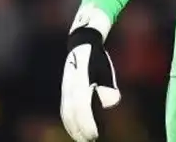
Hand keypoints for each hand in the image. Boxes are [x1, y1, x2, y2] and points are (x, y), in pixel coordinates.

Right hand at [60, 5, 120, 141]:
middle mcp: (69, 87)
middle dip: (80, 130)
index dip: (86, 124)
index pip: (81, 108)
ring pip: (65, 113)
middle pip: (71, 114)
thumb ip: (108, 86)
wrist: (81, 44)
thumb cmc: (97, 58)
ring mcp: (65, 89)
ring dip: (73, 128)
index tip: (94, 135)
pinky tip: (75, 130)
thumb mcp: (105, 68)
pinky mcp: (64, 92)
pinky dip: (68, 122)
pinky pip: (64, 110)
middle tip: (90, 141)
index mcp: (80, 81)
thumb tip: (112, 103)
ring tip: (83, 139)